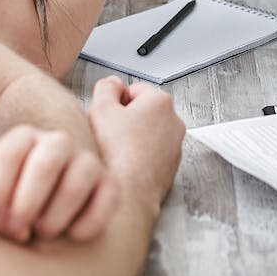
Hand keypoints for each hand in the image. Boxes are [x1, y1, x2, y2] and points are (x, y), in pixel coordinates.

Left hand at [0, 124, 118, 244]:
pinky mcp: (111, 183)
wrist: (50, 201)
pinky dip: (89, 223)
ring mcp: (87, 160)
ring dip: (55, 218)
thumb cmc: (15, 203)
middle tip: (17, 232)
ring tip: (42, 233)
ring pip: (75, 185)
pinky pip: (108, 199)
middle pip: (44, 165)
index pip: (8, 155)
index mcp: (24, 138)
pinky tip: (72, 236)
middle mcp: (58, 142)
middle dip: (26, 205)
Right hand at [88, 77, 184, 214]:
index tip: (107, 114)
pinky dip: (140, 155)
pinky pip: (152, 152)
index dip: (115, 101)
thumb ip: (105, 88)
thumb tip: (112, 83)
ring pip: (148, 132)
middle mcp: (174, 121)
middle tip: (108, 132)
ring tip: (116, 150)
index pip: (133, 89)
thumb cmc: (118, 153)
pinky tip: (125, 163)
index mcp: (161, 101)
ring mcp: (175, 144)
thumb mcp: (101, 109)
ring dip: (132, 137)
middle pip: (142, 110)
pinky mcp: (171, 165)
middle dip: (125, 118)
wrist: (129, 192)